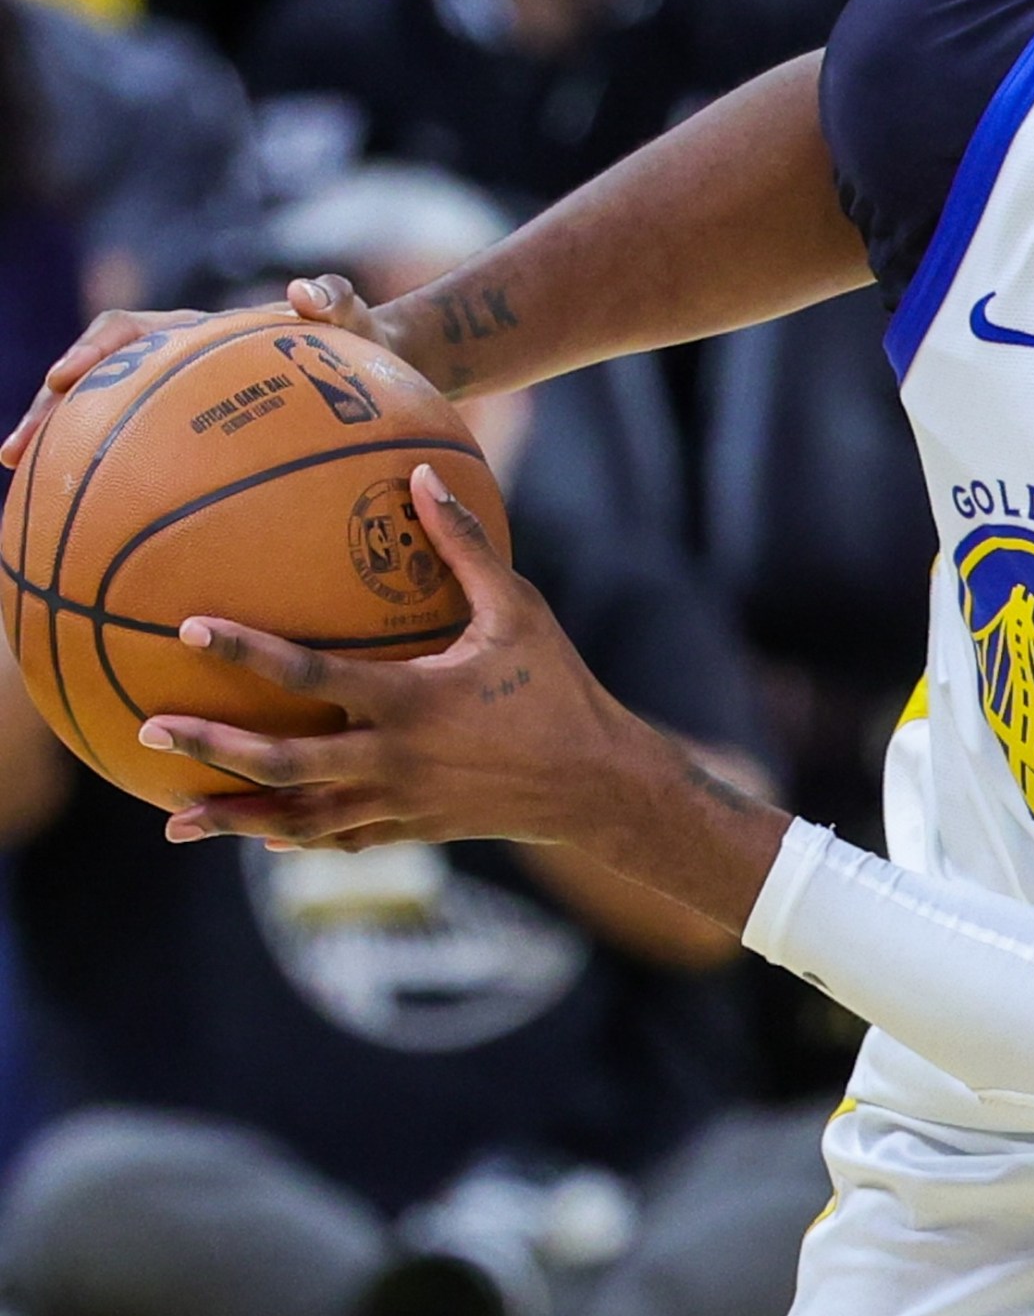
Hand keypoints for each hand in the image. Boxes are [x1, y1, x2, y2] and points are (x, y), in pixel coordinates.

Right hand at [3, 275, 382, 468]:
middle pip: (95, 381)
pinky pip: (144, 456)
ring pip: (105, 421)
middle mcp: (177, 364)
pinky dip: (114, 481)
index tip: (64, 378)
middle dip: (50, 411)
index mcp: (197, 332)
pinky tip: (95, 527)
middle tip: (15, 452)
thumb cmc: (357, 337)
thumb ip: (333, 297)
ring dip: (63, 450)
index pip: (129, 332)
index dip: (93, 351)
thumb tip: (302, 294)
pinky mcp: (197, 437)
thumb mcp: (351, 313)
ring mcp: (183, 403)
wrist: (373, 364)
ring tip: (23, 489)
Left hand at [136, 464, 638, 850]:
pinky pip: (340, 838)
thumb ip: (466, 546)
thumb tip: (424, 476)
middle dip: (211, 748)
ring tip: (176, 823)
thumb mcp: (520, 609)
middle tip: (151, 730)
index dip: (247, 651)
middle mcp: (393, 759)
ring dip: (235, 818)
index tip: (190, 628)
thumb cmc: (561, 688)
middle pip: (282, 761)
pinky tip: (259, 836)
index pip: (311, 675)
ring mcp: (399, 802)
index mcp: (411, 701)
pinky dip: (294, 837)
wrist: (599, 784)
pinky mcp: (412, 829)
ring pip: (299, 818)